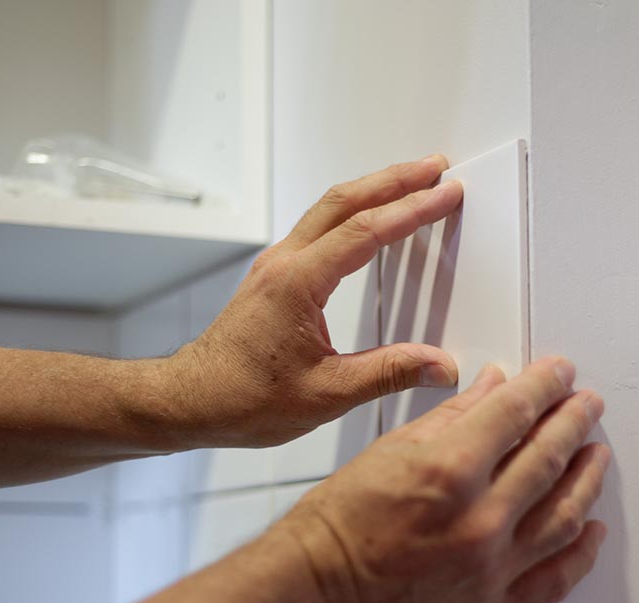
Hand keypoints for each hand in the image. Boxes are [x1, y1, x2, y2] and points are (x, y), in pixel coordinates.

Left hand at [172, 156, 462, 447]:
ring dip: (372, 190)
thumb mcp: (327, 394)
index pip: (365, 231)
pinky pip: (316, 228)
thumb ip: (388, 374)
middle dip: (394, 179)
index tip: (446, 193)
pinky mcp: (272, 277)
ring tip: (410, 181)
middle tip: (435, 166)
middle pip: (345, 201)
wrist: (192, 401)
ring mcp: (275, 267)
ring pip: (328, 209)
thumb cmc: (244, 398)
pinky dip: (350, 212)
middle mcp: (284, 264)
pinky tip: (366, 221)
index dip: (412, 209)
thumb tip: (440, 365)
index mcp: (297, 284)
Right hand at [271, 357, 609, 602]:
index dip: (545, 385)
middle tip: (588, 403)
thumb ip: (453, 416)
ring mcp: (490, 563)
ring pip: (565, 515)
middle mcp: (479, 518)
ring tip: (597, 453)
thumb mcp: (392, 448)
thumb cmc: (340, 520)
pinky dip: (583, 555)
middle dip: (575, 421)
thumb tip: (493, 385)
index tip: (560, 372)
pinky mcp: (490, 599)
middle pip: (549, 457)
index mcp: (450, 470)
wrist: (317, 586)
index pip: (517, 413)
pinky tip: (594, 528)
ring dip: (589, 478)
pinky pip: (555, 579)